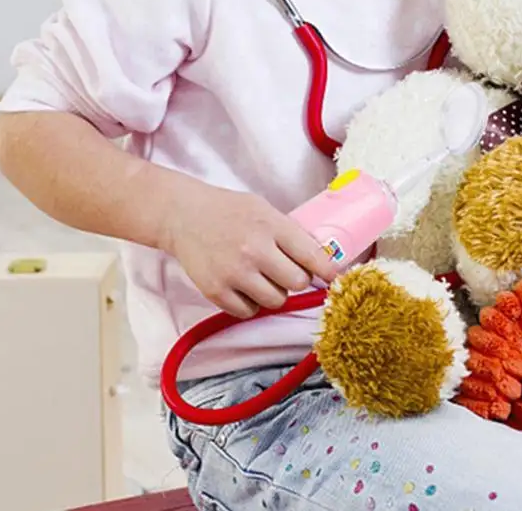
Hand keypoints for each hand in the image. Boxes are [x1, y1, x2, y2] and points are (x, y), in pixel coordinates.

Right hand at [162, 182, 337, 318]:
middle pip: (297, 282)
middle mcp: (254, 250)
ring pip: (276, 300)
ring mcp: (234, 273)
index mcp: (271, 225)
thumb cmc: (230, 212)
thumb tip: (321, 259)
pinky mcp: (216, 291)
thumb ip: (289, 233)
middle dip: (296, 279)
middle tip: (286, 271)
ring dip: (275, 293)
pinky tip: (244, 286)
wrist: (185, 216)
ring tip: (263, 277)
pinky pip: (249, 311)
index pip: (311, 255)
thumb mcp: (264, 210)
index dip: (328, 270)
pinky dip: (251, 303)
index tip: (335, 278)